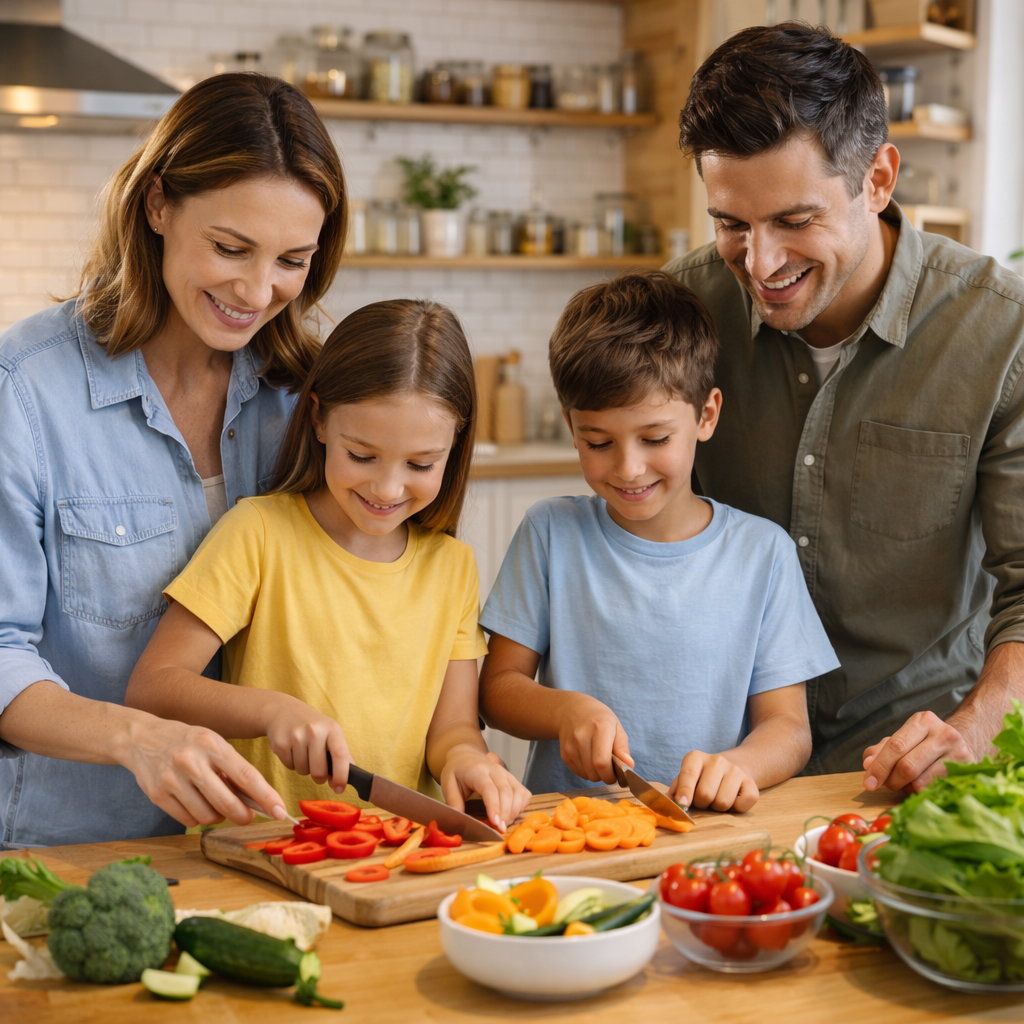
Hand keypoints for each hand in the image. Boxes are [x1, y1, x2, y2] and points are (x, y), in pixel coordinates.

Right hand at [122, 716, 287, 827]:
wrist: (141, 737)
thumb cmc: (186, 741)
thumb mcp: (212, 743)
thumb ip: (231, 767)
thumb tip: (257, 798)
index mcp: (211, 744)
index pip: (246, 775)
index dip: (266, 797)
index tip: (280, 811)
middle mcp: (192, 761)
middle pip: (227, 802)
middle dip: (243, 815)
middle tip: (248, 817)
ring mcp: (172, 779)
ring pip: (207, 816)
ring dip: (219, 817)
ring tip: (218, 806)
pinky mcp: (157, 795)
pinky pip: (187, 820)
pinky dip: (198, 819)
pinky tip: (198, 806)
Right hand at [263, 696, 350, 793]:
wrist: (283, 711)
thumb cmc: (312, 726)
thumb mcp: (330, 733)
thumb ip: (341, 755)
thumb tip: (345, 781)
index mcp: (332, 729)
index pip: (340, 755)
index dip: (341, 775)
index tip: (340, 789)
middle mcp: (315, 731)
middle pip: (319, 771)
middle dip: (319, 776)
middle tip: (317, 769)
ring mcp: (296, 736)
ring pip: (303, 771)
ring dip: (304, 768)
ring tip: (303, 752)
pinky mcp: (281, 743)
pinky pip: (289, 767)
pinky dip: (291, 763)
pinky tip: (292, 749)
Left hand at [440, 747, 531, 832]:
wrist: (467, 755)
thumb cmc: (457, 770)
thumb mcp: (448, 783)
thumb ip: (453, 801)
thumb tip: (460, 820)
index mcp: (477, 771)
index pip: (489, 789)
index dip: (494, 806)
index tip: (495, 823)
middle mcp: (495, 770)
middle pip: (506, 793)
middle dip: (505, 814)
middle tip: (500, 830)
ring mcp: (507, 774)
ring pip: (518, 793)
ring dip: (514, 812)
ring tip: (504, 823)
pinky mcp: (513, 779)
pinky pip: (524, 793)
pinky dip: (521, 806)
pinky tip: (511, 814)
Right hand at [556, 693, 633, 784]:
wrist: (571, 710)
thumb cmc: (598, 719)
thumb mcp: (615, 726)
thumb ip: (622, 746)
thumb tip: (629, 765)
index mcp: (599, 727)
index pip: (601, 762)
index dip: (610, 775)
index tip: (616, 774)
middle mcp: (582, 736)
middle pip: (594, 772)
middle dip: (605, 776)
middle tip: (609, 767)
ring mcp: (570, 745)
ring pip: (586, 775)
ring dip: (596, 774)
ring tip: (598, 760)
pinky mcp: (564, 754)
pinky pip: (578, 773)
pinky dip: (586, 771)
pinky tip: (588, 758)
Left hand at [670, 750, 758, 812]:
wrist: (735, 766)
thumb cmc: (704, 777)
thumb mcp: (688, 778)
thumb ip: (677, 788)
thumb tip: (670, 799)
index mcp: (696, 758)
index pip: (688, 774)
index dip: (685, 791)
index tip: (683, 803)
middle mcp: (716, 760)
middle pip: (705, 794)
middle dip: (702, 804)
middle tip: (705, 799)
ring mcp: (735, 770)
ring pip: (722, 802)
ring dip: (718, 808)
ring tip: (718, 797)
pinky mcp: (751, 783)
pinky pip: (741, 805)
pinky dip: (736, 808)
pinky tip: (734, 798)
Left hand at [862, 711, 973, 793]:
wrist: (964, 745)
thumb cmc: (925, 744)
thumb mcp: (903, 740)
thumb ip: (881, 750)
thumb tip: (868, 764)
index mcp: (923, 721)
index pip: (896, 746)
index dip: (879, 767)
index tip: (868, 783)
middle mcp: (944, 734)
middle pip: (907, 766)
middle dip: (891, 780)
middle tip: (887, 785)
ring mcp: (959, 753)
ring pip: (921, 782)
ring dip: (906, 788)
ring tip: (907, 782)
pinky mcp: (968, 772)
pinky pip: (935, 791)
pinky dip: (922, 792)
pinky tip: (922, 785)